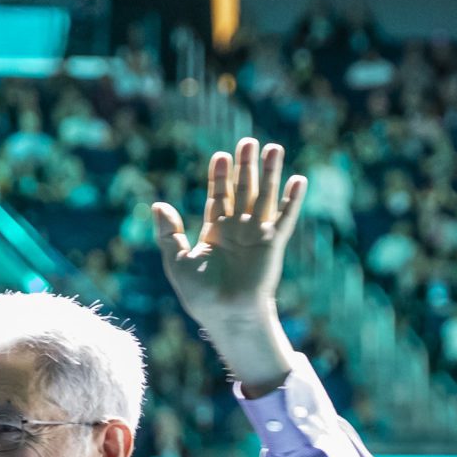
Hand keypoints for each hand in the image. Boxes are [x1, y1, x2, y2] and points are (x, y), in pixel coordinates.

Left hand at [151, 138, 302, 389]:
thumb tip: (158, 205)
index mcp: (216, 233)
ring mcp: (257, 235)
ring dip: (270, 173)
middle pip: (243, 190)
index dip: (220, 176)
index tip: (221, 156)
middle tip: (248, 141)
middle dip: (245, 166)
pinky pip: (285, 217)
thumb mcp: (177, 262)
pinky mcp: (273, 244)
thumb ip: (169, 233)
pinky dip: (292, 200)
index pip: (219, 197)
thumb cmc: (201, 295)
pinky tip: (298, 180)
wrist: (227, 314)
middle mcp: (238, 230)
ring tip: (273, 148)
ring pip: (265, 196)